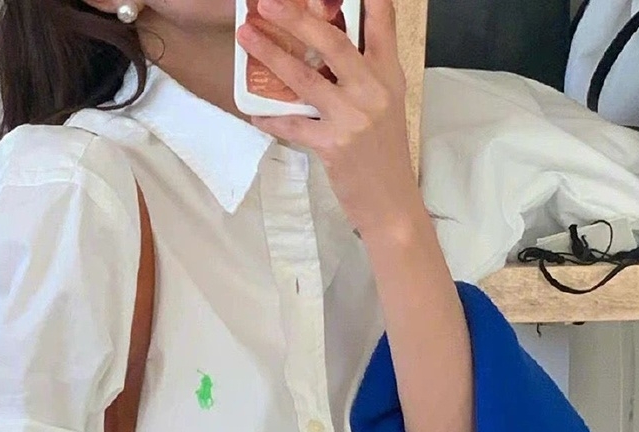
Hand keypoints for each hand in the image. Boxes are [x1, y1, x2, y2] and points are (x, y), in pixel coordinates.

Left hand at [237, 0, 419, 241]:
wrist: (392, 204)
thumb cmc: (384, 153)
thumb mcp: (386, 103)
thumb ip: (363, 71)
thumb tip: (326, 45)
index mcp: (388, 73)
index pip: (381, 21)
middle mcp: (372, 89)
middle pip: (331, 40)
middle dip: (295, 17)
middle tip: (268, 3)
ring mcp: (353, 117)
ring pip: (304, 77)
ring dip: (270, 55)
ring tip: (247, 37)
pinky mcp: (334, 146)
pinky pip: (294, 126)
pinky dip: (272, 120)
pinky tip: (255, 114)